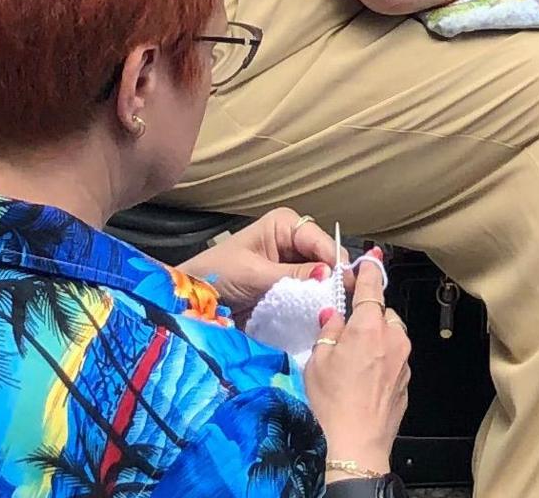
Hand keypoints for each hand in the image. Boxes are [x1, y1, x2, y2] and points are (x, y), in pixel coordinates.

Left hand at [187, 208, 339, 310]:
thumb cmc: (217, 274)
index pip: (320, 240)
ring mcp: (292, 264)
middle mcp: (293, 241)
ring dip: (324, 293)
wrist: (192, 297)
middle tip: (343, 302)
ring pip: (320, 277)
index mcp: (285, 225)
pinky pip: (308, 292)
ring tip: (334, 311)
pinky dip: (313, 303)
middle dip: (332, 278)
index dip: (335, 260)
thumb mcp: (255, 274)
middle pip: (325, 258)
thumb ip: (292, 276)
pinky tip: (320, 315)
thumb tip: (328, 275)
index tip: (345, 283)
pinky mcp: (288, 286)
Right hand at [303, 252, 412, 473]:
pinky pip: (394, 358)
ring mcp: (404, 360)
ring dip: (375, 338)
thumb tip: (333, 316)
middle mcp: (393, 339)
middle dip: (366, 316)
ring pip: (391, 335)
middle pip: (382, 313)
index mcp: (369, 327)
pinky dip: (381, 359)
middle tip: (344, 331)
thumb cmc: (332, 405)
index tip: (370, 259)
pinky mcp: (407, 380)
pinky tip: (363, 377)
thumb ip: (328, 331)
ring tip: (352, 359)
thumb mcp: (317, 362)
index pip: (372, 287)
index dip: (369, 270)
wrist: (356, 445)